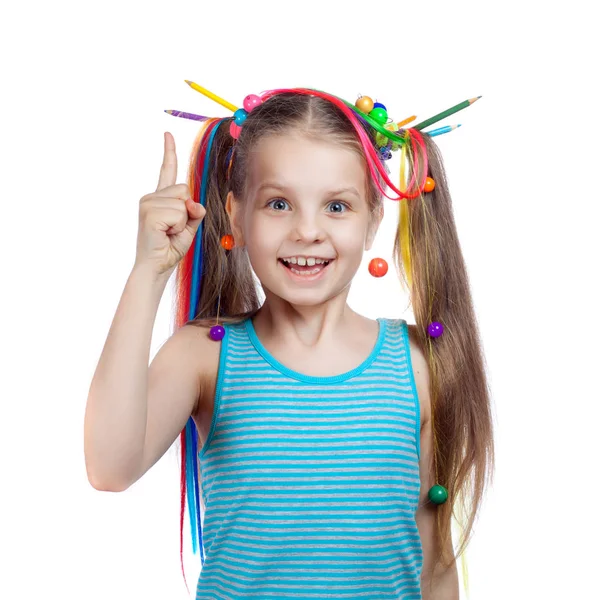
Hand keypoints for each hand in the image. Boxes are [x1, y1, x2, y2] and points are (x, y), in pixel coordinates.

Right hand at [134, 132, 205, 276]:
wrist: (156, 267)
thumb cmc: (170, 248)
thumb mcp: (189, 227)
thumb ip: (194, 211)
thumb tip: (193, 203)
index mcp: (160, 198)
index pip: (167, 171)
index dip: (169, 152)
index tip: (168, 134)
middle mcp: (151, 197)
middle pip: (184, 189)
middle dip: (187, 211)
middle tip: (174, 229)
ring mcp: (148, 203)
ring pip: (183, 202)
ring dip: (183, 222)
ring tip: (168, 233)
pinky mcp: (149, 213)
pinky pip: (178, 213)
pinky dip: (178, 227)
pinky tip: (165, 234)